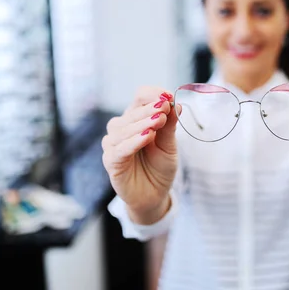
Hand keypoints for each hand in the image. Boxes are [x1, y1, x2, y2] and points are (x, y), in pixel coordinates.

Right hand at [101, 86, 180, 223]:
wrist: (155, 195)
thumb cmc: (160, 168)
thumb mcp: (170, 145)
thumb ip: (170, 126)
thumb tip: (177, 105)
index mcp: (137, 119)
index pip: (140, 97)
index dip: (153, 94)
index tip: (169, 97)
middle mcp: (122, 129)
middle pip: (131, 111)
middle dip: (150, 108)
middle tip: (165, 108)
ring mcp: (114, 145)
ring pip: (122, 128)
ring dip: (141, 123)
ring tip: (158, 121)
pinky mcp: (111, 162)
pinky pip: (119, 149)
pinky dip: (133, 141)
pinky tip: (147, 136)